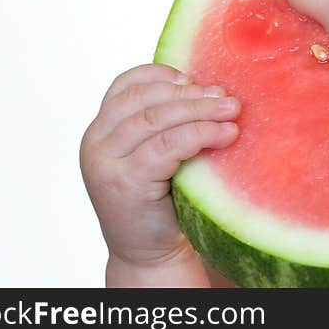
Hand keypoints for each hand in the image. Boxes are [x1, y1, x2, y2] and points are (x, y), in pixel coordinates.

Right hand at [80, 63, 240, 285]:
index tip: (195, 77)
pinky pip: (166, 146)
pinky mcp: (123, 181)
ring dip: (200, 111)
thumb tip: (212, 86)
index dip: (162, 75)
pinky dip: (199, 135)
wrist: (151, 254)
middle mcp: (96, 141)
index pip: (126, 84)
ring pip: (156, 120)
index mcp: (102, 128)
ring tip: (232, 111)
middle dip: (191, 94)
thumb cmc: (162, 200)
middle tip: (227, 97)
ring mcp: (105, 161)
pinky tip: (225, 135)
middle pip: (145, 99)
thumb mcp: (158, 153)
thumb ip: (167, 122)